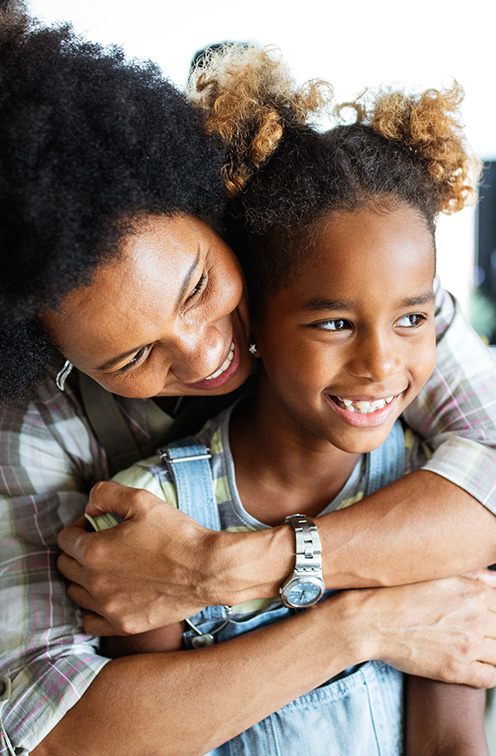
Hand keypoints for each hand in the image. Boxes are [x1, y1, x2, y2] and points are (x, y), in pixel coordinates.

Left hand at [57, 481, 227, 633]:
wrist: (207, 569)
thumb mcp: (141, 499)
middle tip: (103, 544)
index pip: (65, 539)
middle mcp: (95, 582)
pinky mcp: (123, 625)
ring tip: (107, 568)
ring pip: (75, 593)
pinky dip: (93, 607)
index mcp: (94, 551)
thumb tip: (89, 506)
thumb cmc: (176, 534)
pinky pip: (89, 621)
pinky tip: (109, 595)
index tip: (96, 525)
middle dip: (78, 551)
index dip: (79, 527)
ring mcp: (108, 607)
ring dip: (83, 578)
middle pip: (66, 566)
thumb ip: (105, 494)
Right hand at [352, 572, 495, 687]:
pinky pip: (491, 678)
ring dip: (493, 652)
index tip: (486, 618)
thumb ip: (474, 575)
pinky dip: (490, 673)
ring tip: (479, 648)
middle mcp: (476, 618)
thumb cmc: (399, 592)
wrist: (370, 620)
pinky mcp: (456, 670)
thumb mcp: (437, 574)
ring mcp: (467, 645)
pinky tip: (477, 664)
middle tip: (480, 633)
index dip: (495, 612)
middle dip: (494, 631)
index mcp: (474, 592)